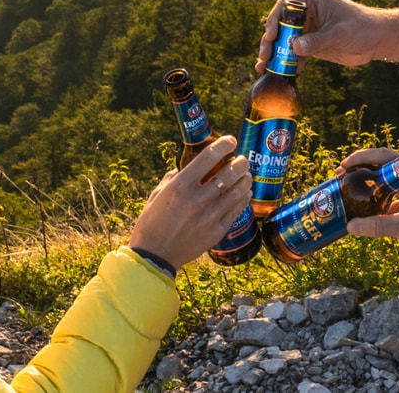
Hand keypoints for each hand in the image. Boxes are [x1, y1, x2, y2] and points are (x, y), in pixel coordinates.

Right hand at [129, 136, 250, 269]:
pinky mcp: (217, 231)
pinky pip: (236, 210)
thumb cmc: (151, 223)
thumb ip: (172, 179)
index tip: (231, 141)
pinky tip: (245, 193)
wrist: (154, 257)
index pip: (208, 158)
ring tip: (247, 174)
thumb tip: (183, 169)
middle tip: (243, 159)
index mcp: (180, 186)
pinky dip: (243, 199)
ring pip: (237, 191)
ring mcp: (210, 216)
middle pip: (229, 173)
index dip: (223, 146)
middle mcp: (197, 199)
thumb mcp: (157, 195)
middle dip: (240, 163)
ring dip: (245, 180)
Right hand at [256, 0, 381, 71]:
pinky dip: (288, 63)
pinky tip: (281, 73)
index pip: (285, 6)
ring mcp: (308, 29)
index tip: (272, 36)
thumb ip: (317, 41)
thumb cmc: (362, 27)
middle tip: (264, 55)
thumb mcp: (338, 33)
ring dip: (275, 54)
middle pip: (281, 25)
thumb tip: (294, 48)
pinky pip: (295, 53)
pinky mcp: (312, 44)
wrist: (378, 40)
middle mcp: (307, 13)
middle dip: (271, 41)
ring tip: (264, 67)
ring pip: (285, 41)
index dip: (275, 20)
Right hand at [340, 148, 398, 258]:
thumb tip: (351, 227)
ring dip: (376, 188)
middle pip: (388, 167)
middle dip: (365, 173)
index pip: (385, 156)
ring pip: (395, 183)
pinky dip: (387, 203)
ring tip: (356, 194)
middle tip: (344, 178)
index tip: (343, 167)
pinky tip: (374, 214)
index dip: (361, 159)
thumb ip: (378, 226)